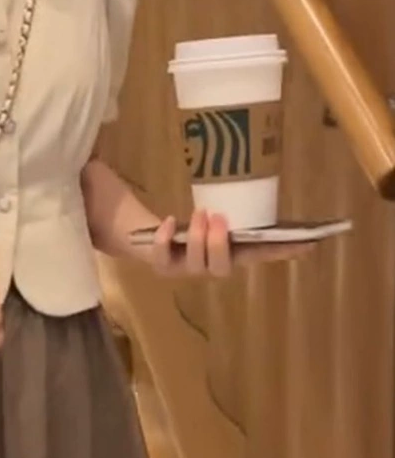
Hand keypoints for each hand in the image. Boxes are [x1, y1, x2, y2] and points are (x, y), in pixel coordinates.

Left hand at [149, 210, 312, 278]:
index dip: (282, 253)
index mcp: (231, 254)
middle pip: (223, 269)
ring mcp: (186, 270)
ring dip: (199, 238)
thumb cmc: (192, 226)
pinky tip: (170, 221)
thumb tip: (260, 187)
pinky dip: (165, 238)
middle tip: (219, 217)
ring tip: (199, 213)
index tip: (308, 244)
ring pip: (196, 264)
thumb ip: (233, 213)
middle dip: (221, 245)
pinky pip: (163, 257)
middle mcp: (211, 267)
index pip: (260, 256)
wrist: (151, 236)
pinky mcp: (162, 266)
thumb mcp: (215, 217)